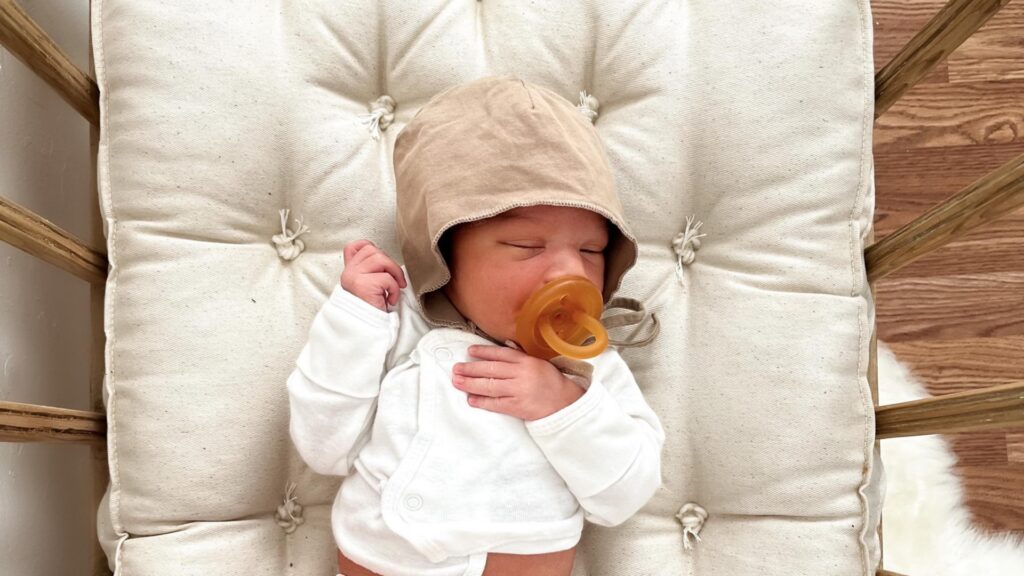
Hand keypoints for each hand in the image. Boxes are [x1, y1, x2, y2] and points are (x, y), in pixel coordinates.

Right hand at [340, 239, 406, 311]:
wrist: (364, 330)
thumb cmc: (370, 310)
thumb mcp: (367, 287)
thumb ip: (370, 272)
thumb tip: (387, 261)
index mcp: (349, 271)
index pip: (353, 247)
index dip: (368, 247)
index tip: (381, 261)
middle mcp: (348, 272)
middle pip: (373, 250)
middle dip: (390, 263)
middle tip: (396, 280)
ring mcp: (354, 277)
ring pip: (381, 259)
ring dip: (394, 274)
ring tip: (394, 288)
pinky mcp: (363, 285)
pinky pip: (387, 278)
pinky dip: (394, 289)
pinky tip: (390, 300)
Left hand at [452, 345, 584, 420]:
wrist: (564, 403)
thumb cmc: (551, 382)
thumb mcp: (538, 362)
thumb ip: (520, 356)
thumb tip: (502, 347)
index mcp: (526, 361)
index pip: (500, 354)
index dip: (483, 352)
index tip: (470, 351)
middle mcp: (521, 375)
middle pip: (491, 370)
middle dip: (471, 369)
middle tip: (456, 368)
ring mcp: (518, 391)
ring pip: (490, 386)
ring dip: (471, 384)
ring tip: (458, 381)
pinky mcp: (517, 407)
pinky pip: (495, 404)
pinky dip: (482, 401)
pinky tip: (471, 399)